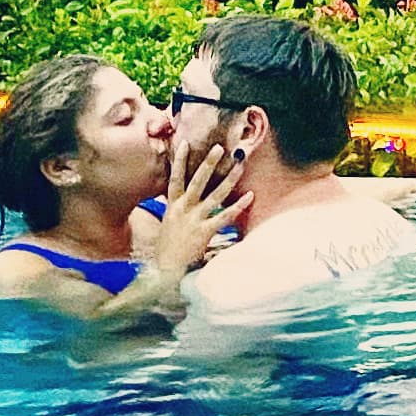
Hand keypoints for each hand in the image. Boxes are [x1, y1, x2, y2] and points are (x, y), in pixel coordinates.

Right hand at [143, 139, 244, 281]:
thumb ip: (175, 212)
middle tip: (220, 147)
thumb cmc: (167, 251)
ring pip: (215, 194)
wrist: (165, 272)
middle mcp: (182, 210)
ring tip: (240, 165)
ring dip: (229, 178)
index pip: (174, 179)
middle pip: (196, 181)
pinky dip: (238, 205)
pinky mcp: (204, 232)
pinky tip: (249, 195)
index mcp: (172, 207)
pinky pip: (225, 216)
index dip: (178, 161)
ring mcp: (194, 220)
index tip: (184, 143)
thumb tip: (182, 200)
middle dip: (208, 163)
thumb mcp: (167, 227)